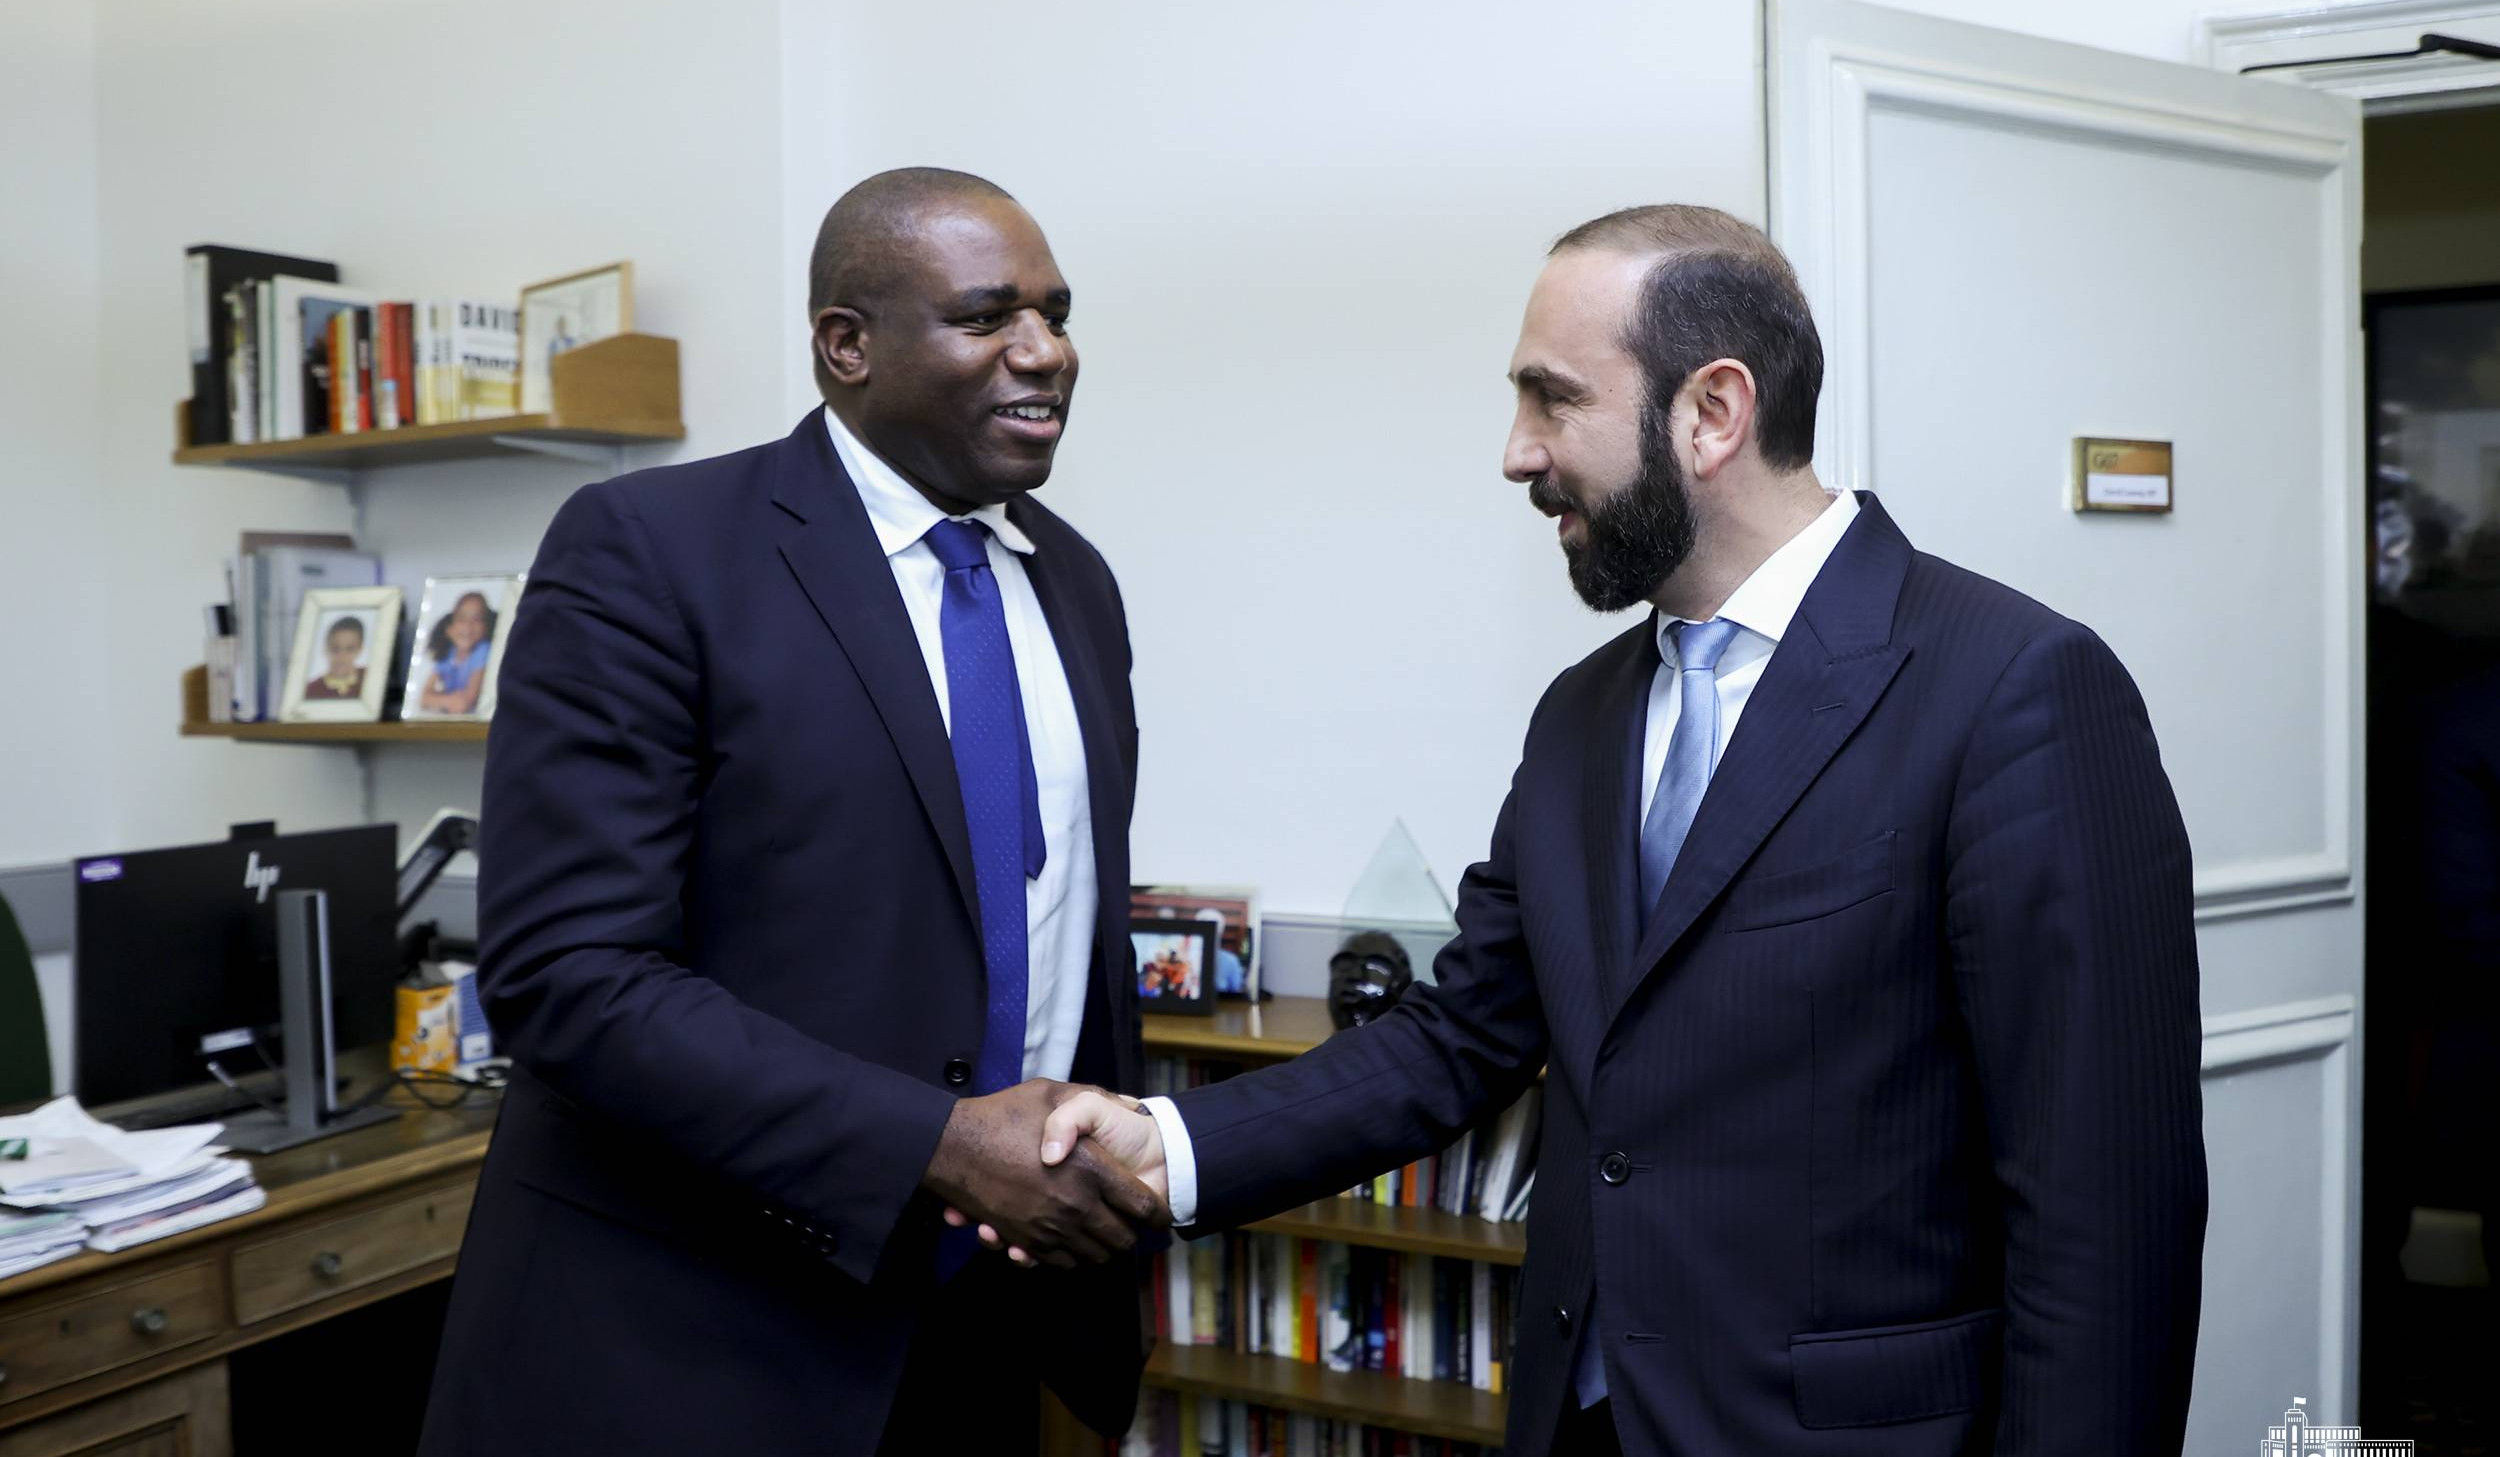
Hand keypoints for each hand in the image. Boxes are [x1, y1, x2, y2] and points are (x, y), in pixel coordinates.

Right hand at [921, 1079, 1167, 1269]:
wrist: (951, 1144)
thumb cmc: (1004, 1113)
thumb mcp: (1052, 1093)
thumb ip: (1090, 1102)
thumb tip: (1124, 1106)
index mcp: (1091, 1167)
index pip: (1143, 1205)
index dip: (1157, 1213)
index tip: (1160, 1214)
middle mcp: (1076, 1203)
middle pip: (1122, 1239)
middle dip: (1130, 1234)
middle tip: (1129, 1225)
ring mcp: (1051, 1227)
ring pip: (1094, 1256)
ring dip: (1102, 1249)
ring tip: (1102, 1233)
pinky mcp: (1027, 1241)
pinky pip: (1062, 1263)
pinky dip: (1071, 1257)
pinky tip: (1071, 1241)